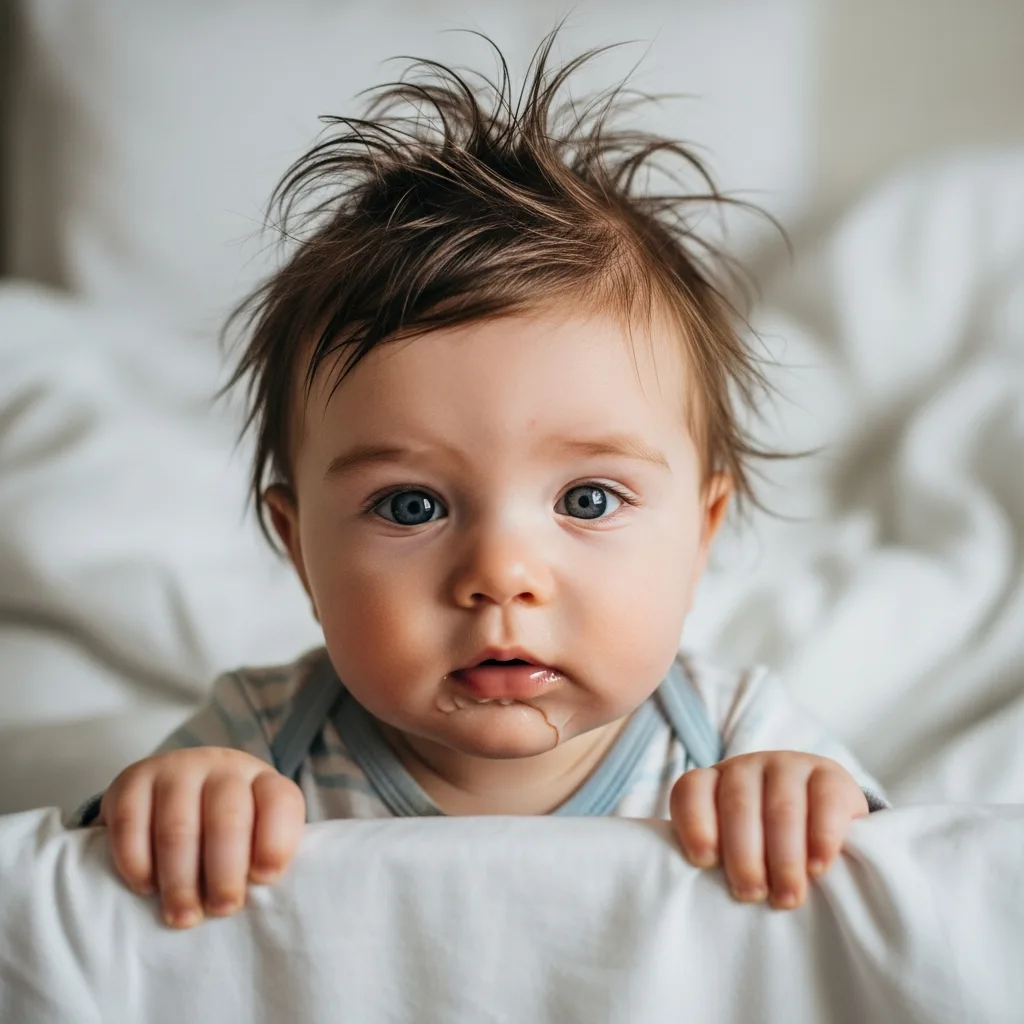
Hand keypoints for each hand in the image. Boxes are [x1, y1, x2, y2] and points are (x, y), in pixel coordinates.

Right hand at [97, 747, 305, 928]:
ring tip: (183, 915)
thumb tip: (265, 906)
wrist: (170, 786)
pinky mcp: (132, 780)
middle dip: (226, 872)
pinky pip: (131, 822)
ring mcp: (176, 769)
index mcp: (261, 780)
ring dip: (180, 879)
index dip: (275, 841)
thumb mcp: (253, 832)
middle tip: (222, 909)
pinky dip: (137, 861)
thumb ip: (262, 857)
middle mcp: (221, 767)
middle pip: (227, 818)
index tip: (265, 879)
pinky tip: (146, 886)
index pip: (279, 801)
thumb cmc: (222, 825)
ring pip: (177, 827)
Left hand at [669, 751, 868, 909]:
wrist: (825, 820)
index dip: (695, 823)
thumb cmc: (765, 847)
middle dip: (743, 854)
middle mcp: (747, 768)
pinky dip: (821, 837)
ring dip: (783, 856)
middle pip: (738, 804)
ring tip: (787, 896)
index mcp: (713, 781)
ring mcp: (789, 765)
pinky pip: (825, 801)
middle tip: (750, 894)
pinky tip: (818, 867)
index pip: (691, 790)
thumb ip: (716, 859)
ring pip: (782, 806)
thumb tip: (697, 896)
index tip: (704, 862)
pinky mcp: (830, 773)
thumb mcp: (734, 848)